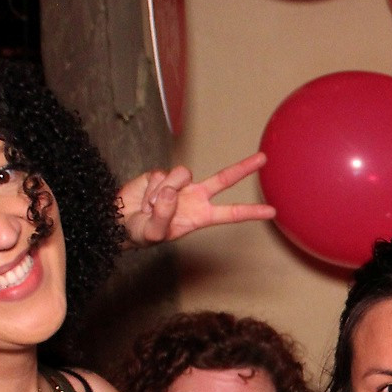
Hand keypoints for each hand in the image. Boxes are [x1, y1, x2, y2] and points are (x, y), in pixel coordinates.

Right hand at [119, 153, 275, 246]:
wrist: (120, 219)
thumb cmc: (140, 232)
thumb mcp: (154, 233)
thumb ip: (164, 216)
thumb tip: (171, 191)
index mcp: (201, 216)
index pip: (230, 213)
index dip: (250, 212)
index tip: (272, 212)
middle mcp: (195, 197)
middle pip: (223, 179)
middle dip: (243, 168)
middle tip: (264, 158)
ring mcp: (180, 184)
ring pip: (182, 175)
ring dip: (163, 192)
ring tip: (151, 206)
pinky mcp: (162, 174)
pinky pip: (161, 174)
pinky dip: (150, 188)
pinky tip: (144, 197)